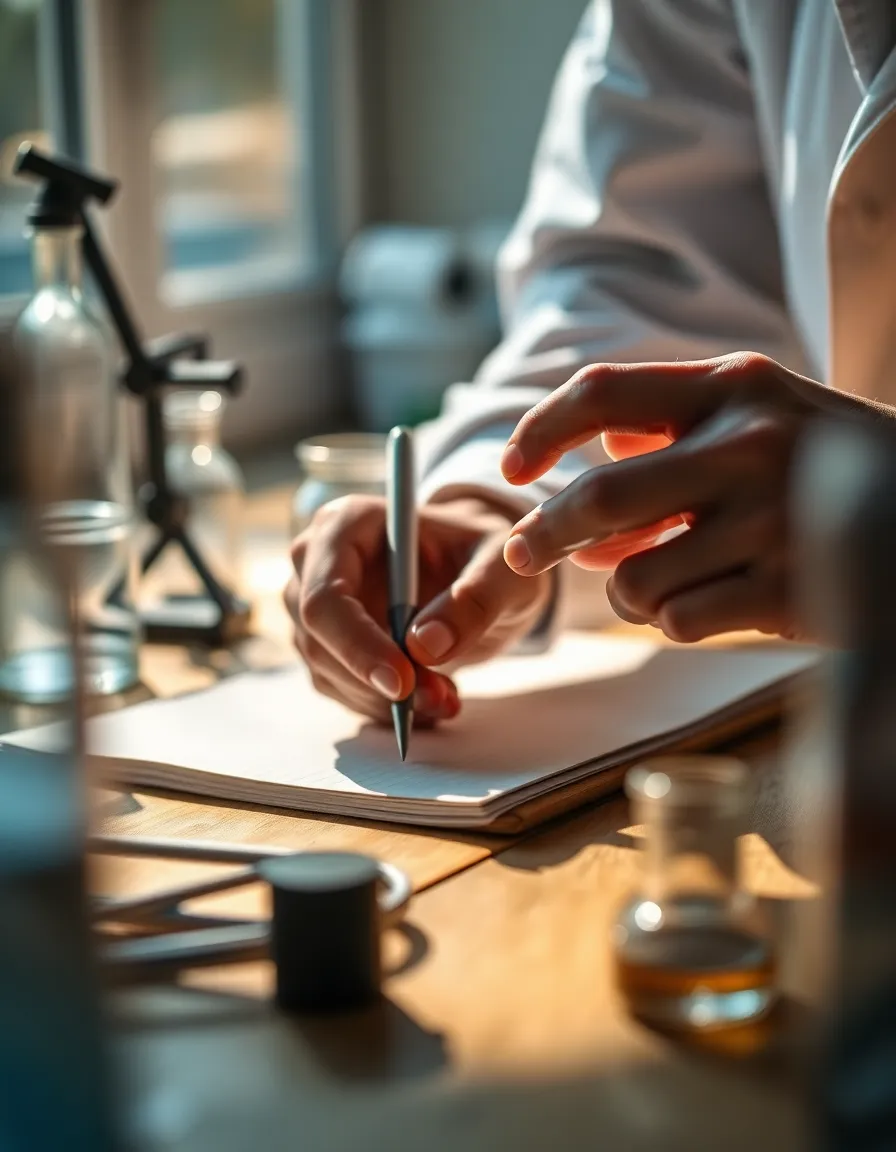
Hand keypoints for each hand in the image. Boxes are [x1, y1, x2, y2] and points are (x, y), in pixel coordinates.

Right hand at [284, 494, 551, 723]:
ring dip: (385, 700)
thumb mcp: (503, 567)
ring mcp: (315, 605)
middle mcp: (318, 560)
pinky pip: (342, 687)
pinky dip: (384, 705)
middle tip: (440, 699)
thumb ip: (475, 597)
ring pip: (328, 671)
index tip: (403, 684)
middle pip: (319, 639)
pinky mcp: (327, 641)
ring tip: (446, 696)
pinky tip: (431, 695)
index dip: (357, 645)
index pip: (325, 596)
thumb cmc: (486, 553)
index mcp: (348, 523)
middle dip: (376, 681)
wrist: (478, 570)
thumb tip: (426, 647)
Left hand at [499, 353, 886, 642]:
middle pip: (599, 495)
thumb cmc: (829, 467)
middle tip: (521, 554)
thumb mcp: (766, 416)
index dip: (542, 427)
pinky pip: (678, 620)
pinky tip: (711, 603)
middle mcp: (749, 444)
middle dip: (542, 533)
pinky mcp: (785, 590)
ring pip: (635, 578)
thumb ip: (678, 430)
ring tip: (659, 582)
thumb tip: (596, 461)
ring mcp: (770, 519)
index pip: (605, 391)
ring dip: (626, 592)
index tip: (512, 464)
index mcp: (735, 387)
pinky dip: (674, 620)